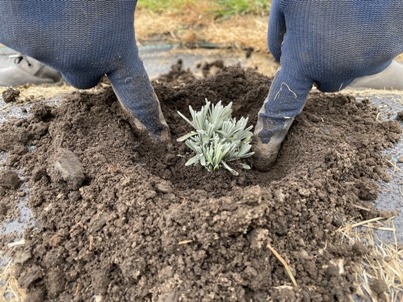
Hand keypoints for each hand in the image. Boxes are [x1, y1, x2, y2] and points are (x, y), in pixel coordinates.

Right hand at [0, 1, 169, 140]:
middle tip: (81, 24)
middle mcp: (77, 59)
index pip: (137, 93)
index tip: (157, 132)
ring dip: (53, 31)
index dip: (147, 113)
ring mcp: (37, 48)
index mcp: (115, 47)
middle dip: (85, 61)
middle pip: (84, 78)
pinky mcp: (4, 30)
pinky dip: (26, 17)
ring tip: (56, 0)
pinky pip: (21, 32)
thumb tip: (126, 18)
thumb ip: (125, 12)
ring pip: (50, 52)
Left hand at [254, 0, 401, 167]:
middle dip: (316, 67)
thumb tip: (280, 60)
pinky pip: (366, 59)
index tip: (267, 148)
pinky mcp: (389, 53)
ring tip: (342, 20)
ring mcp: (366, 64)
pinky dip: (361, 47)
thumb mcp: (287, 2)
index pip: (284, 103)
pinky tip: (361, 20)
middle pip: (320, 84)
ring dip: (339, 55)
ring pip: (345, 70)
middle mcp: (336, 70)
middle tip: (319, 34)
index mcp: (304, 59)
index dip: (274, 125)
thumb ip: (277, 36)